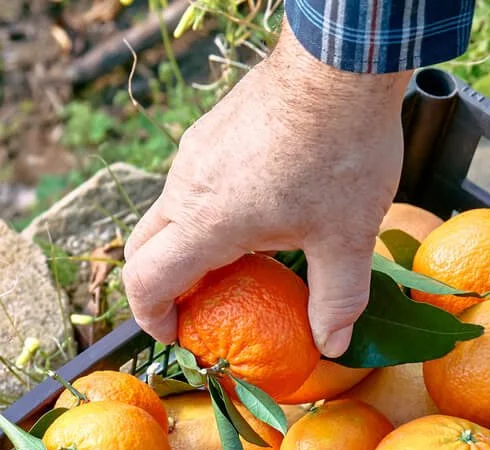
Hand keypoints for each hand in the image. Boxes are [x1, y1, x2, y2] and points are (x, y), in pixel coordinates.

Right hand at [123, 22, 409, 356]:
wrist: (340, 64)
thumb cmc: (342, 152)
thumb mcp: (346, 238)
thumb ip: (337, 298)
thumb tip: (333, 345)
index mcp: (207, 222)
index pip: (145, 281)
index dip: (152, 318)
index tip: (177, 336)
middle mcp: (186, 187)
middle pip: (143, 248)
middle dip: (162, 288)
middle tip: (199, 309)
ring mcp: (194, 153)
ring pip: (168, 213)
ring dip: (186, 246)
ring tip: (235, 264)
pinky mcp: (210, 130)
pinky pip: (190, 183)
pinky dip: (203, 212)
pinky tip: (255, 212)